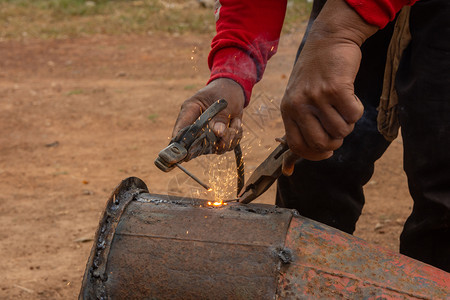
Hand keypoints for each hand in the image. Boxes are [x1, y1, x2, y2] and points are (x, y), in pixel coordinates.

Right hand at [172, 78, 244, 154]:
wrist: (233, 90)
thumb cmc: (224, 92)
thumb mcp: (223, 101)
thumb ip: (220, 118)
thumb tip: (218, 133)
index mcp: (189, 111)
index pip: (180, 131)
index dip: (180, 145)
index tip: (186, 155)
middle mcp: (195, 125)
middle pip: (199, 145)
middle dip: (218, 141)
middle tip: (229, 129)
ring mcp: (205, 134)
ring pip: (216, 148)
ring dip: (230, 137)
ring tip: (234, 121)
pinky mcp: (216, 138)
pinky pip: (226, 146)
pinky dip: (235, 137)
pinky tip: (236, 123)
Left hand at [280, 0, 376, 161]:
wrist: (328, 40)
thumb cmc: (316, 73)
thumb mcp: (299, 96)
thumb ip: (302, 120)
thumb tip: (313, 153)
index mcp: (288, 109)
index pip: (297, 146)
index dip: (314, 155)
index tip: (327, 152)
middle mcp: (299, 104)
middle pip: (320, 143)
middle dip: (335, 142)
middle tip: (340, 129)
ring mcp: (317, 97)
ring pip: (341, 130)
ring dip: (348, 123)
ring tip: (343, 107)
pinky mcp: (337, 88)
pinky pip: (354, 115)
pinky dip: (357, 110)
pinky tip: (351, 98)